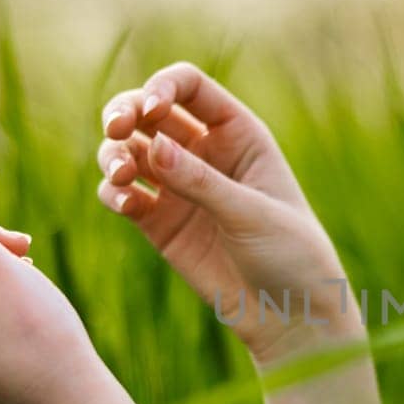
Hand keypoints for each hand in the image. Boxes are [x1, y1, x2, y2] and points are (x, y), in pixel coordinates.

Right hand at [96, 61, 363, 365]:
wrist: (290, 316)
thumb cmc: (290, 255)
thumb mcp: (250, 213)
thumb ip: (201, 181)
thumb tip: (152, 145)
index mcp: (239, 134)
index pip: (189, 87)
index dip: (161, 88)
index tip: (149, 113)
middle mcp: (205, 153)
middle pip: (148, 111)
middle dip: (124, 113)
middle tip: (116, 131)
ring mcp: (179, 188)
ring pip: (129, 151)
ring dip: (113, 155)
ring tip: (121, 177)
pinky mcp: (159, 223)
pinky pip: (122, 194)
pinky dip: (114, 193)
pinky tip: (125, 203)